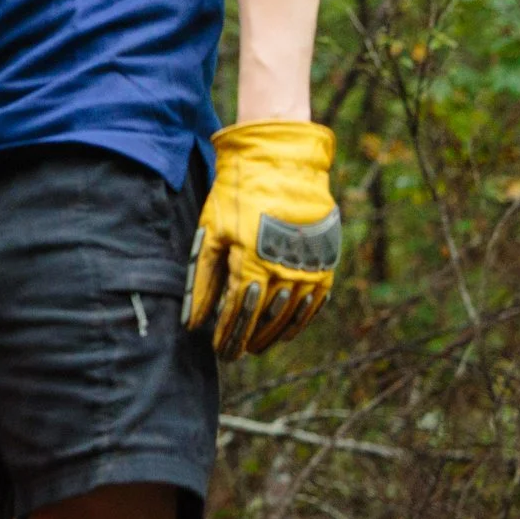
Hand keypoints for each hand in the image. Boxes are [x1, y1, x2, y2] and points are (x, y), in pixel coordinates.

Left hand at [188, 120, 338, 359]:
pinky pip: (314, 302)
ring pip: (289, 315)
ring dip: (271, 335)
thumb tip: (193, 319)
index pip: (236, 313)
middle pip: (263, 319)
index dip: (226, 335)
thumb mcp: (212, 231)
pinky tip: (286, 332)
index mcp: (251, 262)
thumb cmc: (237, 195)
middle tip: (233, 355)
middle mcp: (284, 270)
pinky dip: (299, 320)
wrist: (281, 162)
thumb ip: (203, 277)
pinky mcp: (325, 261)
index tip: (217, 351)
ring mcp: (309, 267)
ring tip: (255, 348)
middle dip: (246, 340)